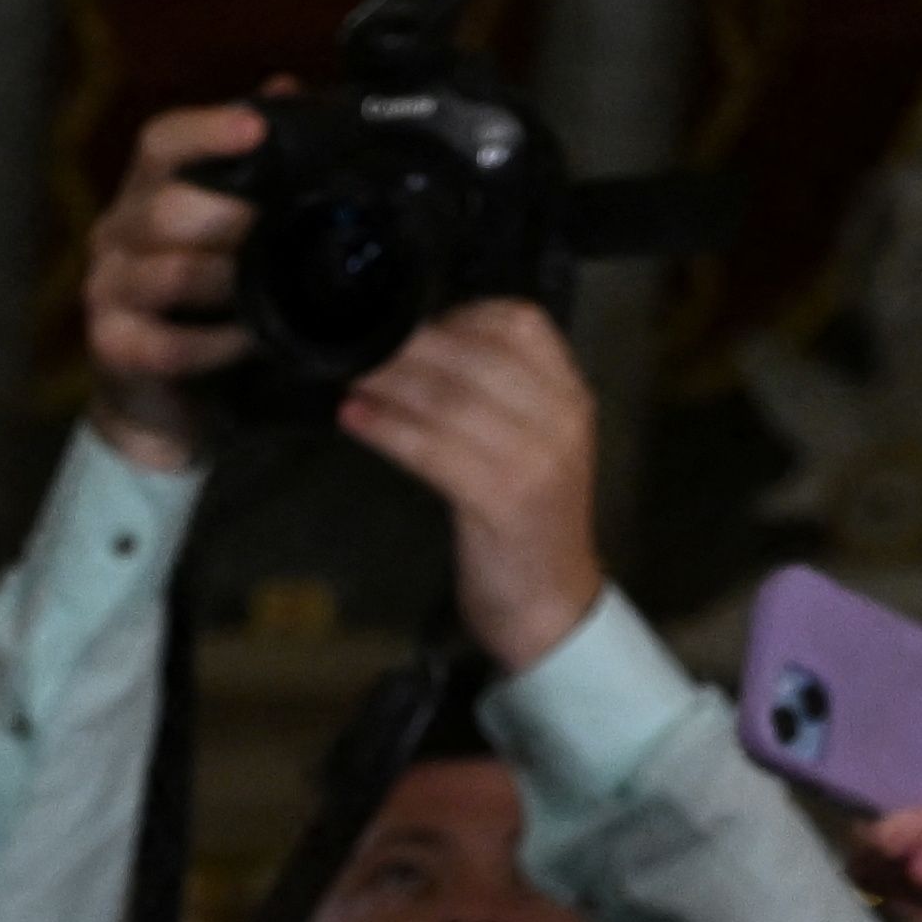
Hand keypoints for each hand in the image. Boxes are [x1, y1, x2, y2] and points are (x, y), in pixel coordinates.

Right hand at [81, 105, 268, 464]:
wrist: (164, 402)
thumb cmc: (205, 308)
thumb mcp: (231, 233)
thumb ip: (252, 169)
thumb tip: (286, 92)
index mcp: (143, 194)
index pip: (160, 143)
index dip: (204, 130)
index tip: (254, 127)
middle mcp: (114, 235)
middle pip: (165, 208)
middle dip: (231, 218)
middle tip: (285, 229)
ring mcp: (105, 293)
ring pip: (167, 274)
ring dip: (228, 282)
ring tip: (274, 288)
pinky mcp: (111, 348)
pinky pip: (167, 344)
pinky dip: (216, 344)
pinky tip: (250, 340)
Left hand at [344, 301, 612, 669]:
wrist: (550, 606)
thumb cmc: (525, 526)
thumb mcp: (529, 445)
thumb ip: (498, 396)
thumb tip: (424, 347)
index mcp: (571, 396)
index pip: (521, 324)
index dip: (457, 316)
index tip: (411, 323)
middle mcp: (561, 418)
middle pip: (477, 356)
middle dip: (411, 346)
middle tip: (360, 343)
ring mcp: (536, 459)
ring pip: (452, 400)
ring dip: (391, 383)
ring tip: (350, 376)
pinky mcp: (502, 500)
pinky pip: (435, 450)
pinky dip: (389, 430)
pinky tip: (355, 419)